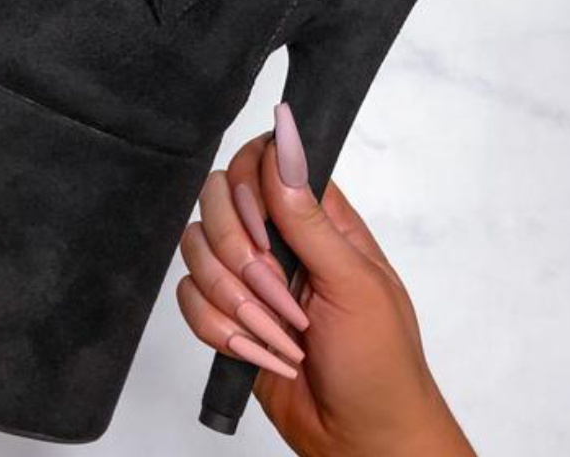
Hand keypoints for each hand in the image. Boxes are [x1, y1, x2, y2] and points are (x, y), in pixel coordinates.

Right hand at [178, 105, 475, 456]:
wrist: (361, 443)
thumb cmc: (381, 364)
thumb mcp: (354, 284)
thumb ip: (309, 217)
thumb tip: (283, 142)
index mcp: (319, 217)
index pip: (261, 161)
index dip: (250, 188)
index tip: (264, 229)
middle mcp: (279, 237)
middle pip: (217, 201)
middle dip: (238, 255)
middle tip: (278, 292)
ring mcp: (249, 275)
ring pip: (196, 250)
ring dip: (234, 303)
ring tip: (279, 335)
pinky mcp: (227, 314)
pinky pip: (188, 297)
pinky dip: (218, 330)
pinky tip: (257, 352)